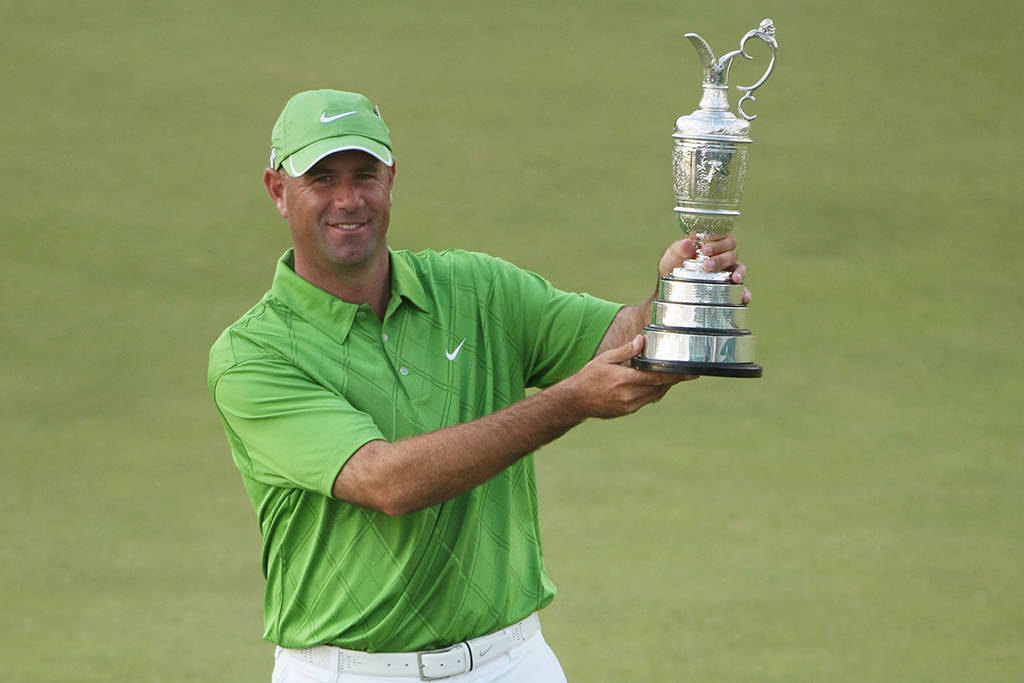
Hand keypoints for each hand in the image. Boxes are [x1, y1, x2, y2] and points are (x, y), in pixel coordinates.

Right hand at [566, 335, 695, 418]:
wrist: (576, 400)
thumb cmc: (589, 377)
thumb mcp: (606, 359)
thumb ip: (626, 351)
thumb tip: (642, 341)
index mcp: (625, 380)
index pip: (657, 378)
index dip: (676, 375)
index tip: (691, 373)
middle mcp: (629, 395)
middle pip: (660, 387)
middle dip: (672, 379)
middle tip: (684, 371)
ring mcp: (629, 405)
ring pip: (655, 395)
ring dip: (663, 386)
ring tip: (670, 376)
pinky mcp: (628, 411)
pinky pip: (646, 400)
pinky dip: (652, 392)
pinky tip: (652, 384)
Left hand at [658, 236, 751, 304]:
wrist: (670, 288)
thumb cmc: (673, 266)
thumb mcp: (672, 256)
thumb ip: (678, 249)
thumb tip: (687, 243)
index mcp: (711, 243)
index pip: (722, 236)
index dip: (717, 241)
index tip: (704, 249)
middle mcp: (722, 255)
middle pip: (732, 251)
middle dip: (721, 257)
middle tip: (707, 265)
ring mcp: (727, 271)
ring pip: (739, 266)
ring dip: (737, 272)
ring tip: (733, 279)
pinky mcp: (728, 286)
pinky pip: (741, 289)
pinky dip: (744, 292)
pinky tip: (745, 297)